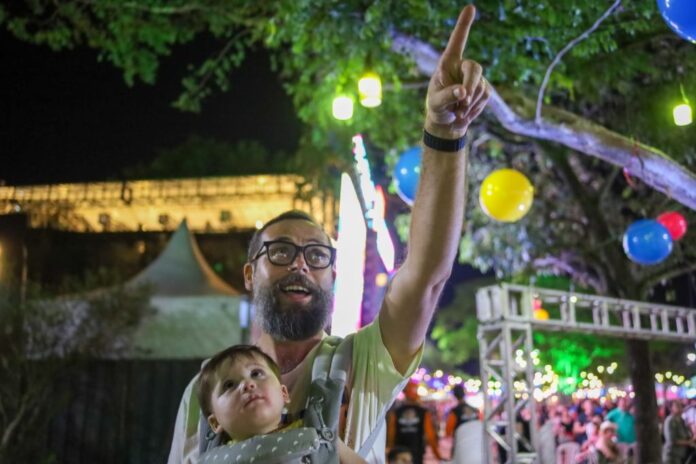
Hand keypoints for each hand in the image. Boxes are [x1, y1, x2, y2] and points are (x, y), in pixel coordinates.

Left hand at [425, 5, 489, 139]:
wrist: (447, 123)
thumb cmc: (437, 109)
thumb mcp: (436, 103)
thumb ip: (447, 96)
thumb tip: (463, 92)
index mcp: (447, 63)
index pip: (457, 41)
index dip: (464, 25)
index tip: (470, 7)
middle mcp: (462, 66)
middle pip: (475, 69)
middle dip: (471, 85)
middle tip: (462, 101)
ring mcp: (475, 78)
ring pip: (480, 87)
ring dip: (469, 103)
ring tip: (458, 112)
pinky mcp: (484, 89)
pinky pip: (485, 96)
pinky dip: (475, 108)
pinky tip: (465, 114)